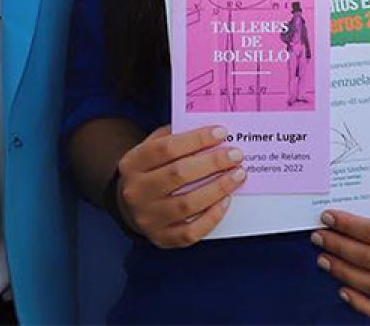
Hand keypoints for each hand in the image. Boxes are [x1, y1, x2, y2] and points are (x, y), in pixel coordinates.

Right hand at [112, 124, 246, 248]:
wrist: (131, 206)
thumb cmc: (152, 170)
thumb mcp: (153, 147)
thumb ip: (176, 136)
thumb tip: (211, 131)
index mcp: (132, 164)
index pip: (166, 148)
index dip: (196, 139)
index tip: (222, 132)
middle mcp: (136, 192)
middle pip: (178, 174)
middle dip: (212, 163)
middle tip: (235, 155)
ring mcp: (148, 218)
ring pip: (187, 204)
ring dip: (217, 188)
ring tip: (238, 175)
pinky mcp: (161, 238)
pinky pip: (190, 232)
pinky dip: (212, 217)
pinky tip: (226, 200)